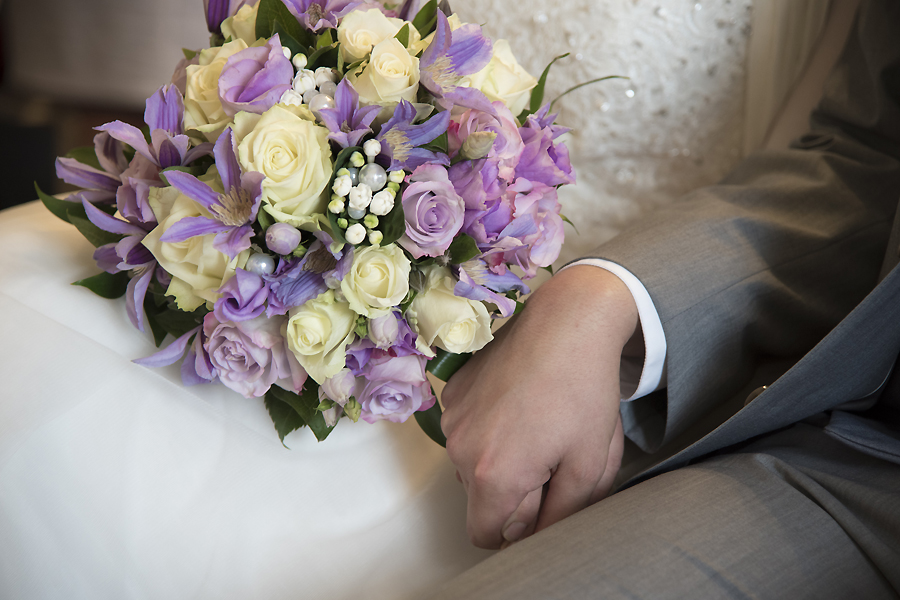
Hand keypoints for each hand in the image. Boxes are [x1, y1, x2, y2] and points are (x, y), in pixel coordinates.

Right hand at [440, 266, 638, 548]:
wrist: (568, 320)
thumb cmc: (584, 391)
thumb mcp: (590, 464)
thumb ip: (562, 514)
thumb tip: (540, 534)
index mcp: (494, 476)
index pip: (485, 535)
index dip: (518, 529)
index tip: (545, 500)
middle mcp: (461, 449)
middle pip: (480, 497)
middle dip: (514, 491)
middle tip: (553, 456)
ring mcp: (454, 416)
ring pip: (473, 462)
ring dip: (502, 458)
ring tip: (539, 426)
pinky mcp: (454, 391)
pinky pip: (468, 429)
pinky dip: (491, 427)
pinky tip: (523, 401)